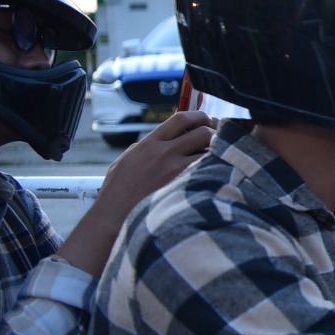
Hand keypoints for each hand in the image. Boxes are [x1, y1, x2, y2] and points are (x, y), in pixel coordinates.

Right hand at [59, 111, 217, 277]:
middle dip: (216, 131)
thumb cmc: (117, 193)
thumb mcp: (126, 161)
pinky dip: (218, 166)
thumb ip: (146, 148)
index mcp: (149, 143)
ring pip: (210, 148)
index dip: (200, 116)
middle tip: (221, 138)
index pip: (182, 118)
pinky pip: (210, 168)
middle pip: (202, 130)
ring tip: (221, 155)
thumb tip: (166, 140)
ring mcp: (175, 169)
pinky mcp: (184, 185)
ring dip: (219, 149)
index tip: (208, 121)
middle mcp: (164, 152)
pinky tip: (219, 171)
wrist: (113, 219)